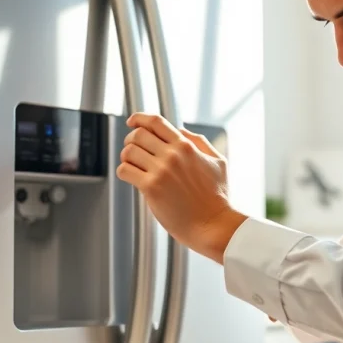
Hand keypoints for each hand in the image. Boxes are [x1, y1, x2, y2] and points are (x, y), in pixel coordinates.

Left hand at [116, 113, 245, 262]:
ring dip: (126, 156)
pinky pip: (125, 170)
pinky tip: (133, 177)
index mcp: (186, 146)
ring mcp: (161, 171)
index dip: (139, 118)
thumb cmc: (217, 197)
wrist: (213, 224)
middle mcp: (172, 155)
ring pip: (128, 151)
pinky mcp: (151, 188)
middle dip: (131, 139)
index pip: (156, 122)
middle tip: (132, 148)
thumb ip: (199, 142)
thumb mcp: (217, 161)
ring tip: (133, 164)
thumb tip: (180, 131)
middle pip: (138, 134)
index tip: (132, 121)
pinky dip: (124, 172)